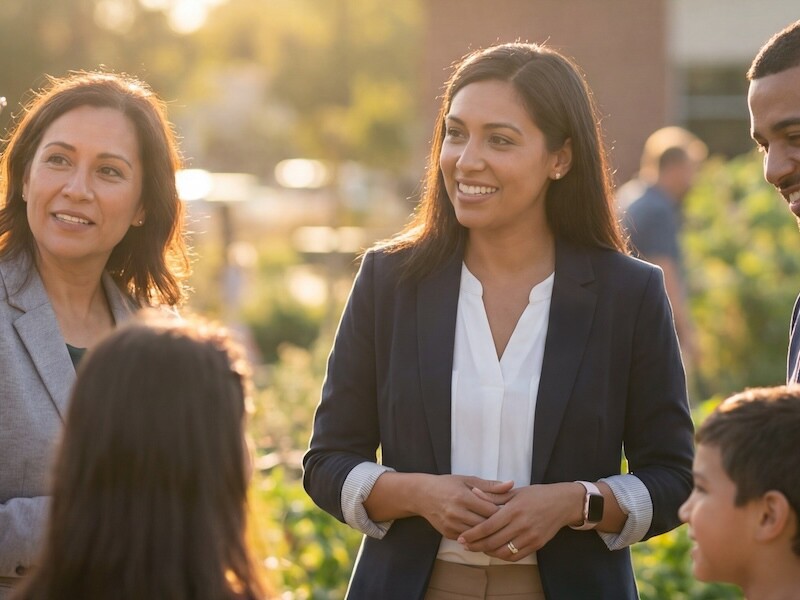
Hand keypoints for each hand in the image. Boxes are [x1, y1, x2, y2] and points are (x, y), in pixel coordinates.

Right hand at [415, 475, 513, 539]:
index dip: (503, 512)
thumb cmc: (447, 484)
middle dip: (498, 524)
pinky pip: (468, 540)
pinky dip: (477, 537)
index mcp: (463, 497)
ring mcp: (451, 525)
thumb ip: (490, 485)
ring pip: (477, 535)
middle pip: (485, 524)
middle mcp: (456, 513)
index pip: (490, 510)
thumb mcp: (467, 480)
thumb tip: (511, 484)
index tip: (510, 511)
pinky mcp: (448, 534)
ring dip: (488, 533)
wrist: (422, 495)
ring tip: (499, 529)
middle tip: (508, 522)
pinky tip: (484, 534)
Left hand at [457, 482, 581, 560]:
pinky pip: (516, 556)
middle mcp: (522, 525)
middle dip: (476, 546)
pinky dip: (503, 556)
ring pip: (503, 552)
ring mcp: (530, 536)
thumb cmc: (537, 495)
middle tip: (465, 545)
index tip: (462, 538)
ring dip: (488, 553)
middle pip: (493, 542)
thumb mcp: (515, 492)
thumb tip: (474, 493)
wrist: (562, 503)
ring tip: (479, 548)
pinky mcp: (537, 545)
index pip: (488, 526)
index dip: (473, 534)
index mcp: (514, 510)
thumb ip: (493, 496)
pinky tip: (495, 551)